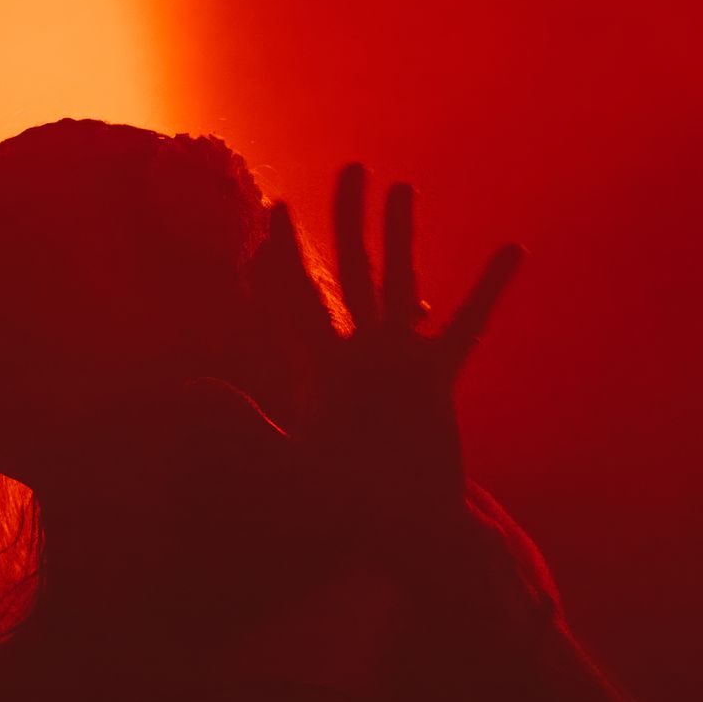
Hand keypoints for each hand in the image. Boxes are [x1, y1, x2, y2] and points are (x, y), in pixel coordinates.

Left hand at [255, 165, 522, 553]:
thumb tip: (191, 388)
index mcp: (317, 368)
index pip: (297, 297)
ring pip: (401, 282)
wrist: (399, 534)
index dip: (284, 254)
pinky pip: (469, 324)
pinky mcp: (439, 380)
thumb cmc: (342, 510)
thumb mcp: (289, 464)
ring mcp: (399, 363)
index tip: (276, 206)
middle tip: (350, 167)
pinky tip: (511, 249)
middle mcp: (357, 354)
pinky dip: (488, 287)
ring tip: (403, 187)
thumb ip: (245, 423)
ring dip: (402, 235)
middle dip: (346, 220)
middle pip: (349, 271)